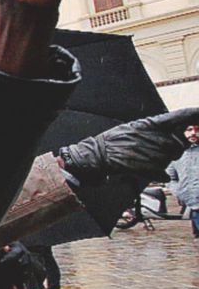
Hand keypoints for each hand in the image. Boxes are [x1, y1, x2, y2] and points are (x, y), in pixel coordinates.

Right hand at [59, 107, 198, 186]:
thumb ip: (158, 127)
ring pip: (172, 159)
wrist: (99, 153)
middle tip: (153, 148)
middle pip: (181, 145)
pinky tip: (144, 167)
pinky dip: (157, 173)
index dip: (198, 115)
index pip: (185, 116)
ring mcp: (158, 154)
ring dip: (162, 160)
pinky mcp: (153, 169)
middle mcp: (161, 138)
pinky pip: (165, 174)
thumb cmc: (115, 139)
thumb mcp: (137, 126)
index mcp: (156, 124)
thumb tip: (176, 129)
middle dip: (172, 148)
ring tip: (144, 156)